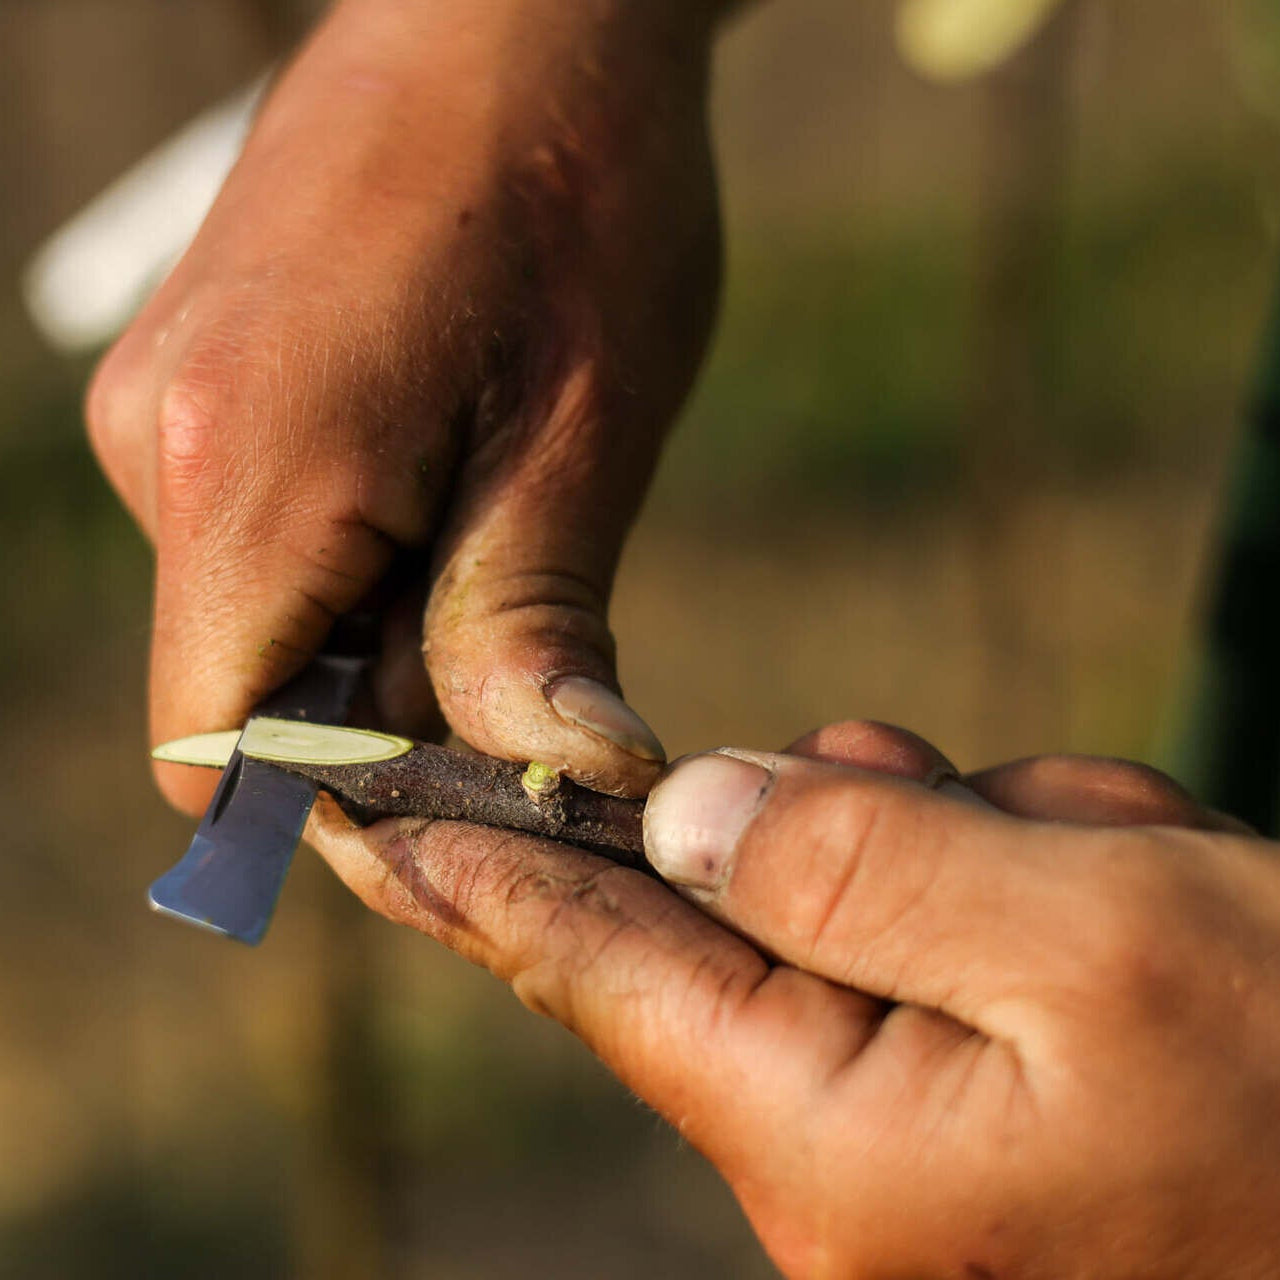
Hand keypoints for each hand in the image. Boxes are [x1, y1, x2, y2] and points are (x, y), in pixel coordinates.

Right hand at [87, 0, 725, 812]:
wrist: (516, 13)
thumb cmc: (572, 198)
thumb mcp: (579, 432)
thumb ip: (530, 626)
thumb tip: (550, 784)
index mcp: (243, 473)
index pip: (221, 754)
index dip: (346, 814)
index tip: (480, 811)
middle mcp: (161, 451)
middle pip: (253, 699)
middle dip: (395, 728)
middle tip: (541, 675)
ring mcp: (169, 415)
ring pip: (271, 626)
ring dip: (396, 642)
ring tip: (513, 539)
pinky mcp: (208, 391)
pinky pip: (273, 547)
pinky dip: (372, 572)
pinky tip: (462, 491)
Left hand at [308, 721, 1279, 1277]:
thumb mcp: (1095, 939)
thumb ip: (859, 865)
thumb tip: (684, 813)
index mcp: (831, 1137)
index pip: (593, 969)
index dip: (476, 877)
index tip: (362, 822)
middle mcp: (841, 1155)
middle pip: (762, 899)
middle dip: (876, 820)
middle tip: (1025, 830)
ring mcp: (914, 1132)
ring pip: (868, 894)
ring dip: (990, 845)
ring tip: (1138, 882)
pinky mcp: (982, 1096)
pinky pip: (948, 931)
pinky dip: (1029, 877)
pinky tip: (1140, 899)